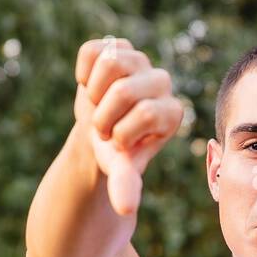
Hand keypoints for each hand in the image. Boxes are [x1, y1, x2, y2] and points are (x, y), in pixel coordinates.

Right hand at [73, 38, 183, 215]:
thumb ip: (125, 183)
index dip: (121, 132)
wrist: (99, 132)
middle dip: (103, 116)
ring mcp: (140, 60)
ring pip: (111, 62)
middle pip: (124, 90)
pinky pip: (92, 51)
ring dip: (93, 93)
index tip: (118, 142)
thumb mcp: (120, 167)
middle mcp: (162, 82)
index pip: (147, 113)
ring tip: (99, 105)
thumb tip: (125, 210)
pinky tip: (91, 86)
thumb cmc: (116, 152)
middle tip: (104, 126)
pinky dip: (83, 74)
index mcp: (173, 111)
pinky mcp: (116, 46)